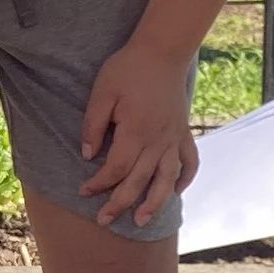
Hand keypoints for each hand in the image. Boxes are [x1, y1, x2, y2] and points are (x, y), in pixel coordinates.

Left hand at [80, 39, 200, 227]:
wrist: (162, 51)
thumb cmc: (127, 70)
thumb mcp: (101, 93)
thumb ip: (93, 126)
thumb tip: (87, 155)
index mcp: (135, 132)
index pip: (115, 169)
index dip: (98, 184)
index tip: (83, 191)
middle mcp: (157, 141)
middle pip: (138, 181)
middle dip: (120, 203)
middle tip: (104, 220)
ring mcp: (174, 139)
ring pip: (166, 179)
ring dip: (155, 203)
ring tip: (142, 221)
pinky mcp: (184, 133)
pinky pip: (190, 162)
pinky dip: (185, 180)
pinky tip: (175, 192)